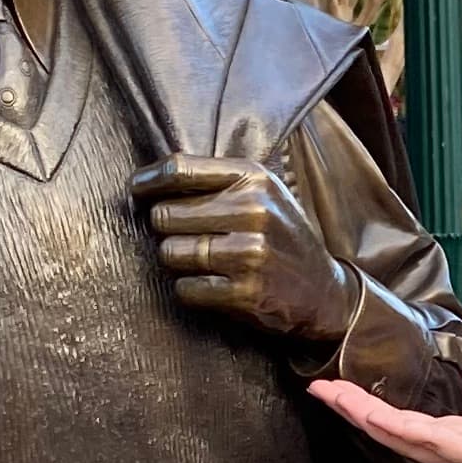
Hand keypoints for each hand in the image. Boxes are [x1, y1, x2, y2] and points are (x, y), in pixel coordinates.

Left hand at [137, 157, 360, 345]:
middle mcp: (254, 210)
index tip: (137, 190)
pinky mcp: (245, 292)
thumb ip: (215, 181)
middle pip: (165, 215)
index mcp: (254, 177)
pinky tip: (211, 284)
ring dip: (177, 260)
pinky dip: (190, 289)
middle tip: (186, 236)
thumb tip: (147, 181)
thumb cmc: (279, 237)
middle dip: (167, 229)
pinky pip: (185, 288)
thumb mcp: (262, 193)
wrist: (324, 293)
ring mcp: (250, 253)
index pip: (179, 169)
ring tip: (202, 261)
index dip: (148, 181)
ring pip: (170, 253)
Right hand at [311, 362, 461, 462]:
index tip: (339, 385)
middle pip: (389, 426)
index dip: (371, 404)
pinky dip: (400, 426)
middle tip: (316, 385)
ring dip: (364, 412)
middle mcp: (446, 449)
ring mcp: (455, 453)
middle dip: (353, 406)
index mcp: (454, 441)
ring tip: (330, 393)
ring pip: (399, 430)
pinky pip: (428, 437)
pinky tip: (375, 415)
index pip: (404, 421)